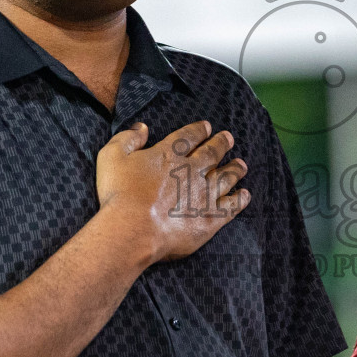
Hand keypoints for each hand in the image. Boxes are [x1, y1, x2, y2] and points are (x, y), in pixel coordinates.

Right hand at [95, 120, 250, 262]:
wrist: (132, 229)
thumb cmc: (118, 194)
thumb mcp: (112, 156)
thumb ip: (128, 138)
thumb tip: (143, 127)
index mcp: (169, 155)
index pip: (189, 137)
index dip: (199, 130)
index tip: (208, 127)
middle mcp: (191, 171)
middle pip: (212, 153)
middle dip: (222, 144)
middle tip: (229, 138)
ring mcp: (204, 194)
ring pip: (226, 177)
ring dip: (235, 169)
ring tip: (242, 164)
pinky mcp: (210, 218)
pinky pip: (231, 206)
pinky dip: (240, 199)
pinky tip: (245, 194)